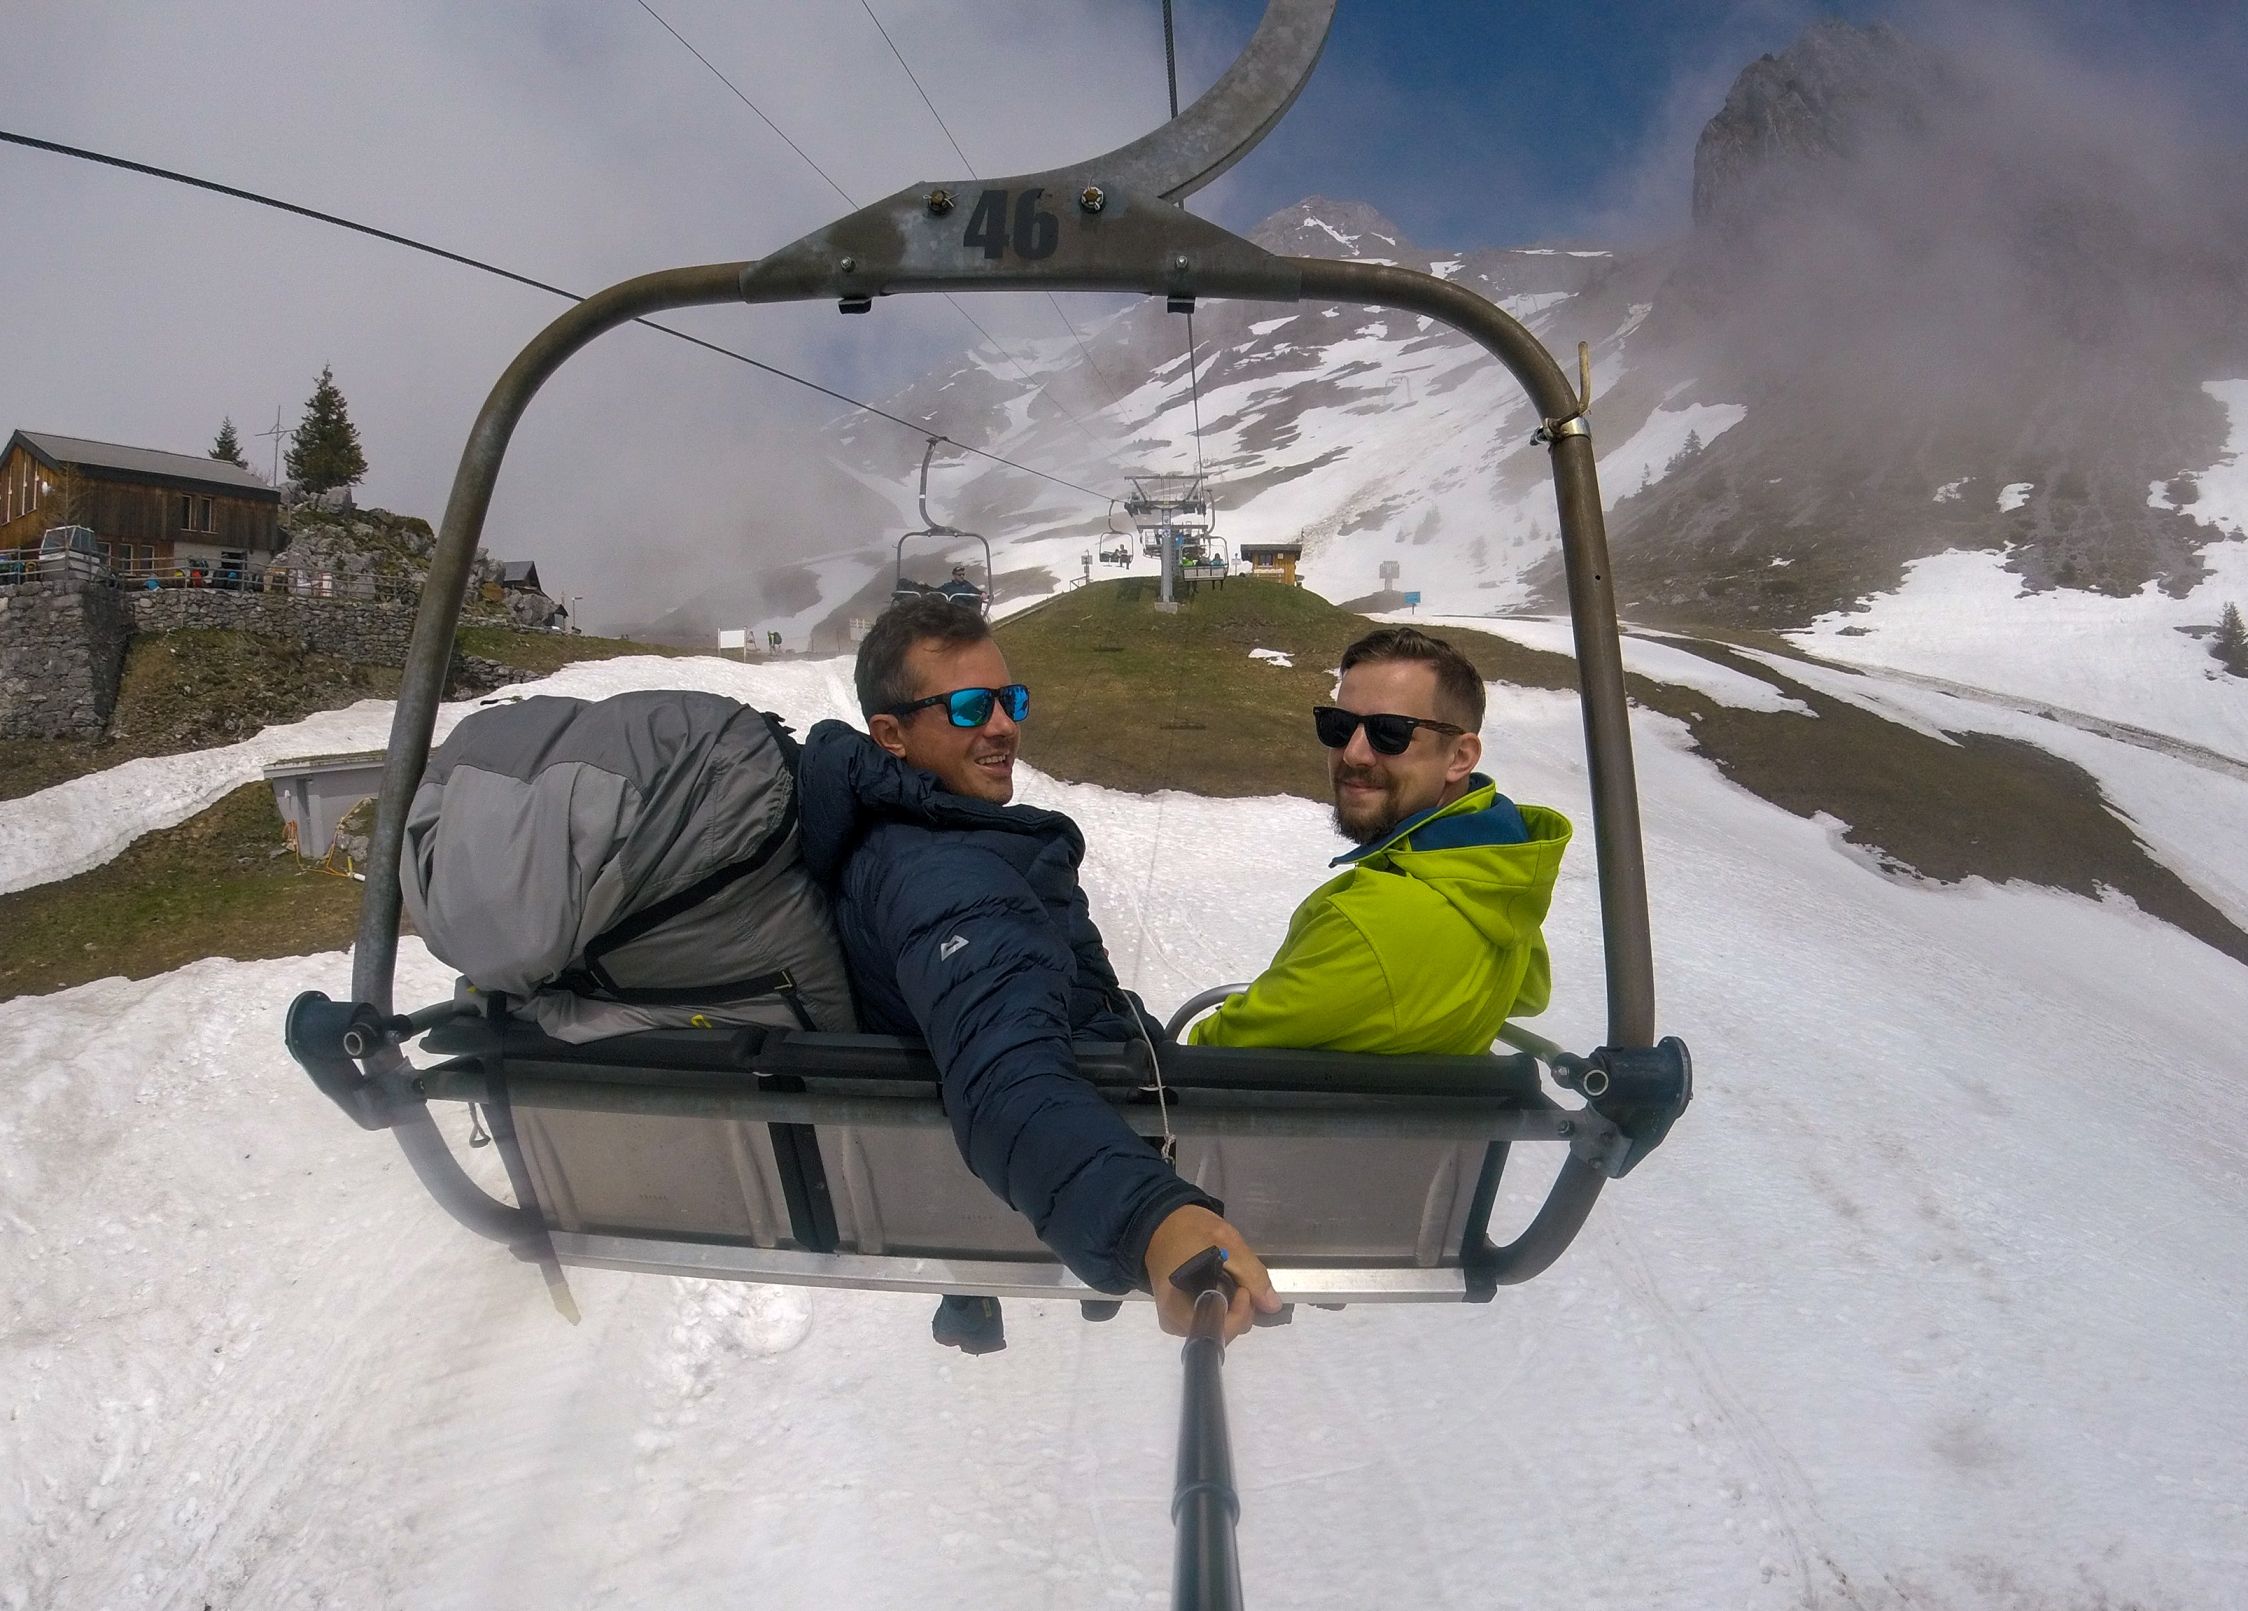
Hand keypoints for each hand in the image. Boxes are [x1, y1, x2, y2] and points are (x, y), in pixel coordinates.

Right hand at [1143, 1204, 1280, 1341]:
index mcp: (1179, 1307)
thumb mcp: (1226, 1243)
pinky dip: (1221, 1306)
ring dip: (1231, 1307)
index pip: (1219, 1331)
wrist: (1160, 1220)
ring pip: (1216, 1327)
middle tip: (1239, 1280)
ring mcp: (1175, 1318)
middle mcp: (1174, 1320)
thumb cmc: (1188, 1229)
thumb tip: (1273, 1306)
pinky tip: (1220, 1285)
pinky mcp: (1179, 1312)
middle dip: (1238, 1309)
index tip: (1242, 1288)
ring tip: (1229, 1279)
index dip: (1239, 1313)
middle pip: (1220, 1332)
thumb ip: (1252, 1275)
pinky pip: (1208, 1318)